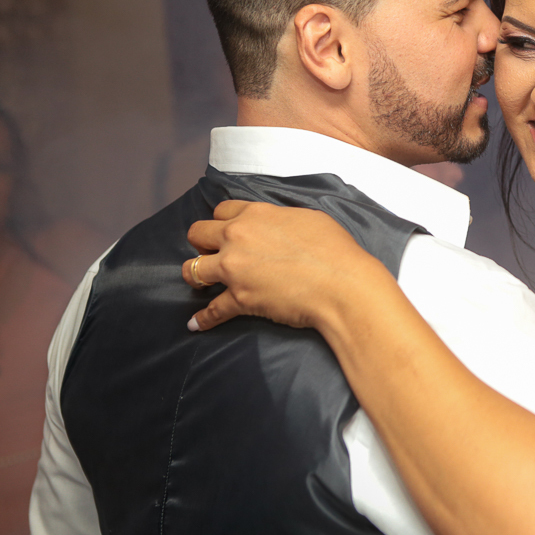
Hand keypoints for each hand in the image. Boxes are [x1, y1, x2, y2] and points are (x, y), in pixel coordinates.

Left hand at [181, 200, 379, 331]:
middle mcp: (237, 237)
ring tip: (200, 282)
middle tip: (212, 253)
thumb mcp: (308, 218)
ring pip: (193, 269)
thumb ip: (280, 218)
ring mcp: (234, 269)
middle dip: (202, 243)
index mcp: (255, 215)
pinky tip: (194, 324)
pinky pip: (212, 310)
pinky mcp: (239, 299)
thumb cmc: (334, 250)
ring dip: (195, 275)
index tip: (225, 231)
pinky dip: (202, 320)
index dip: (222, 221)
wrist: (342, 285)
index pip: (221, 210)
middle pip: (198, 234)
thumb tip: (276, 227)